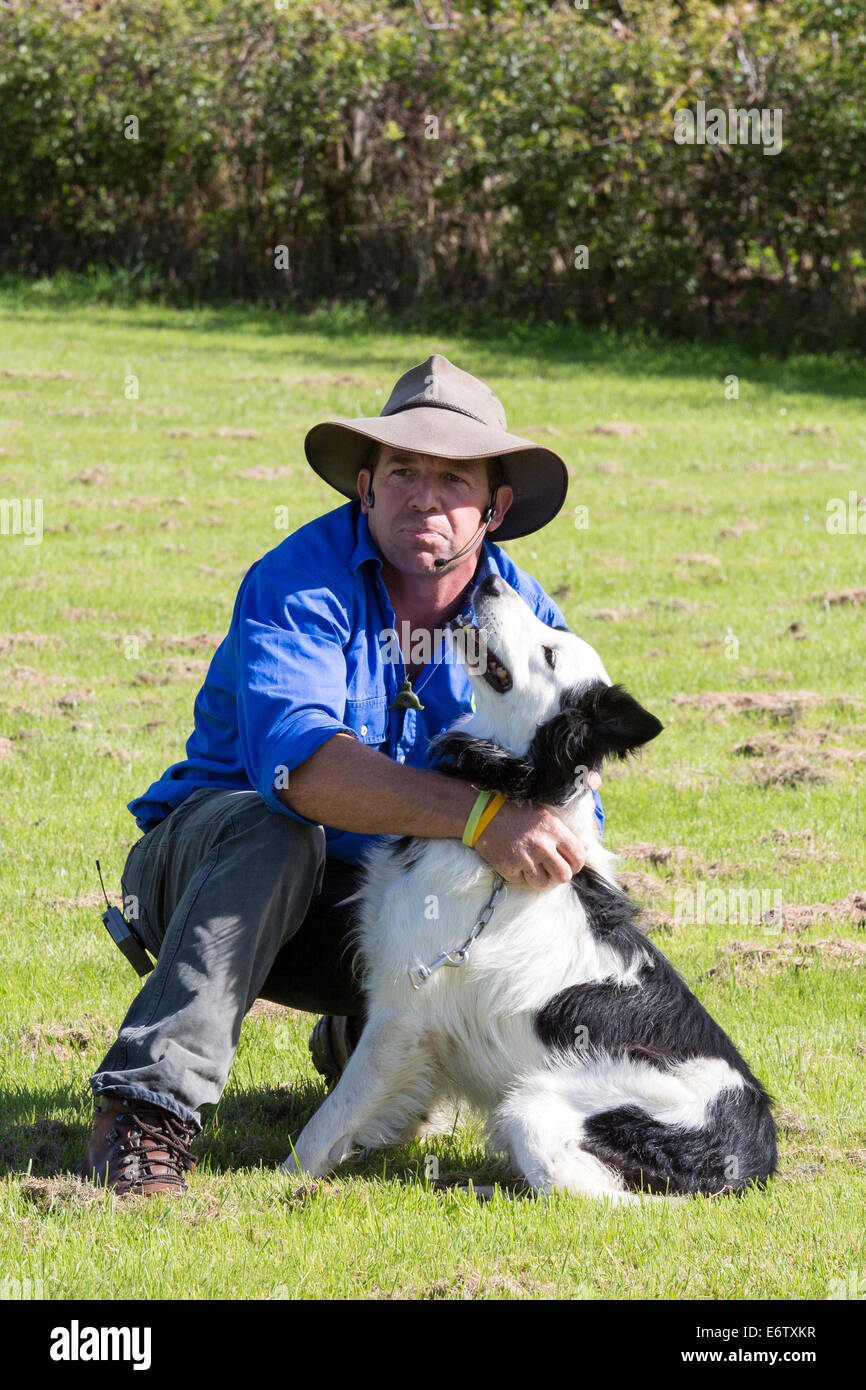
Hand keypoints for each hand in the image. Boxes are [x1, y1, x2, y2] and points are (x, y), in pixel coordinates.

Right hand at [474, 800, 589, 889]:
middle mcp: (542, 845)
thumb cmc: (519, 814)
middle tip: (551, 869)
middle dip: (559, 875)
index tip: (569, 864)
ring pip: (543, 883)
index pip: (578, 858)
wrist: (485, 815)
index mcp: (554, 831)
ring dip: (539, 878)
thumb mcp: (547, 817)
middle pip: (563, 876)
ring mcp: (525, 858)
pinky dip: (520, 875)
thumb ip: (566, 834)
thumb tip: (587, 848)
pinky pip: (522, 881)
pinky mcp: (509, 868)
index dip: (576, 865)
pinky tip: (516, 862)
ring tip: (532, 865)